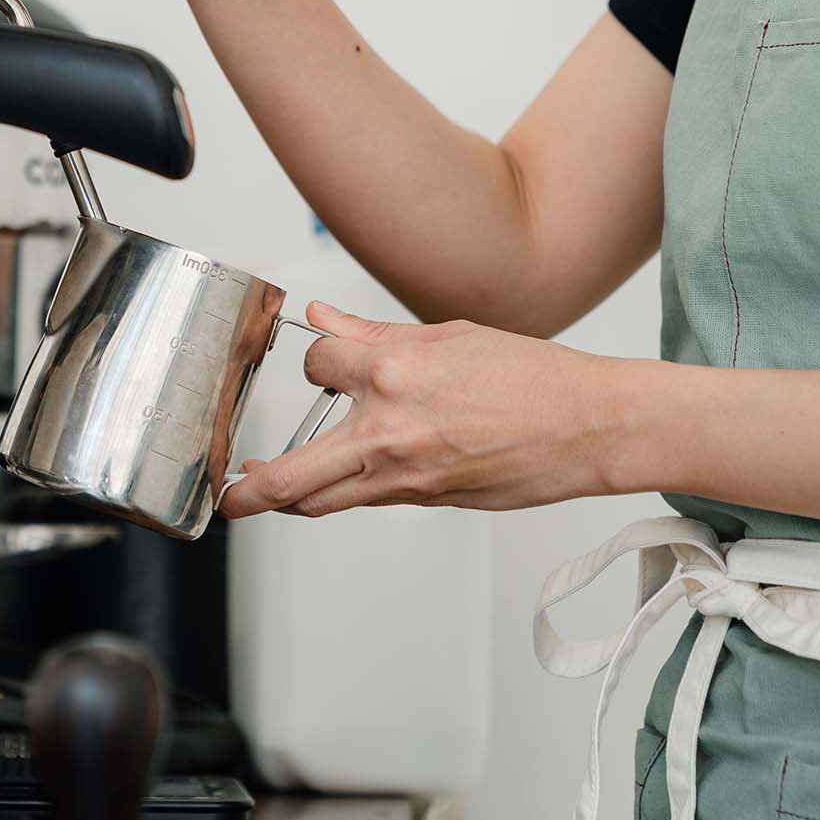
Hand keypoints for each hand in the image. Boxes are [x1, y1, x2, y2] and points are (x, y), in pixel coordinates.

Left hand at [219, 304, 630, 519]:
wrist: (593, 427)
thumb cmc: (534, 379)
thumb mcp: (449, 336)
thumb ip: (374, 334)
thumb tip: (322, 319)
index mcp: (395, 374)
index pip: (316, 365)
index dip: (314, 362)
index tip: (322, 364)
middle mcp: (391, 431)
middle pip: (293, 476)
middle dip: (249, 491)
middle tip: (226, 493)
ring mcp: (408, 475)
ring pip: (325, 500)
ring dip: (288, 498)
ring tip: (260, 492)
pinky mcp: (427, 500)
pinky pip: (368, 499)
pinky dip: (345, 490)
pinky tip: (338, 479)